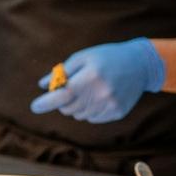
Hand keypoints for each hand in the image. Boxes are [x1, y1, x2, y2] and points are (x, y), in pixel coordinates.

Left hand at [30, 38, 164, 122]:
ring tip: (86, 90)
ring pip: (79, 114)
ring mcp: (111, 105)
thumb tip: (43, 85)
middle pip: (68, 107)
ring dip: (76, 106)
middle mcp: (101, 94)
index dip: (46, 102)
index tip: (34, 107)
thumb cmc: (106, 57)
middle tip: (69, 88)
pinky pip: (93, 118)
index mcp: (91, 77)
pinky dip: (89, 110)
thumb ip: (62, 71)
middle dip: (62, 100)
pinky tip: (97, 97)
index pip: (63, 94)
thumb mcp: (83, 57)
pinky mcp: (117, 112)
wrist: (140, 65)